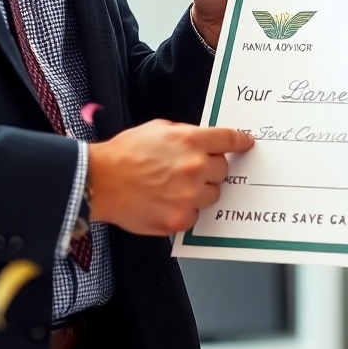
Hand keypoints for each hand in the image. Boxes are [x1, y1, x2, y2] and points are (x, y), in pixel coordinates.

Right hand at [86, 120, 253, 234]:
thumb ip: (186, 135)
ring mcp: (188, 196)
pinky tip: (167, 201)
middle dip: (212, 168)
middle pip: (223, 170)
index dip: (240, 141)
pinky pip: (196, 215)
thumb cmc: (124, 154)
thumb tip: (202, 142)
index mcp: (190, 141)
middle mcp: (194, 168)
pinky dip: (186, 209)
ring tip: (176, 187)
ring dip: (201, 190)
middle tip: (193, 169)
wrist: (100, 181)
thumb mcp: (159, 129)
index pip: (228, 139)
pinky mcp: (179, 219)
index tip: (247, 144)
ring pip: (213, 195)